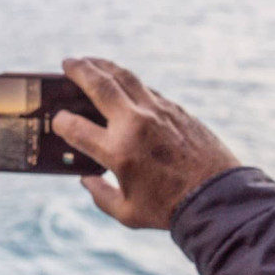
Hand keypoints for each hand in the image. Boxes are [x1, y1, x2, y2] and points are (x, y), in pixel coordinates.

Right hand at [51, 57, 239, 228]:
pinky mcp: (175, 109)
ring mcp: (157, 112)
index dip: (61, 123)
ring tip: (89, 61)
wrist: (217, 196)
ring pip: (124, 77)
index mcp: (118, 152)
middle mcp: (135, 125)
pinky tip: (121, 83)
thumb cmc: (169, 209)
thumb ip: (101, 196)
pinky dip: (127, 81)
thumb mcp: (127, 213)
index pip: (75, 127)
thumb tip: (87, 178)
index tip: (58, 121)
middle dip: (78, 71)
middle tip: (66, 63)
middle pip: (99, 85)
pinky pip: (145, 88)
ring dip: (103, 65)